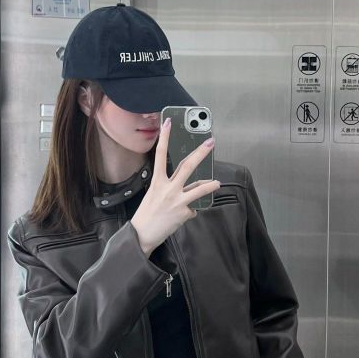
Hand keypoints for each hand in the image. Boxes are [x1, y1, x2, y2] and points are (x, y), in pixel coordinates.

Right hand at [131, 117, 220, 255]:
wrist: (142, 234)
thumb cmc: (147, 213)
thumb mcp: (155, 195)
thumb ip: (173, 187)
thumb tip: (193, 186)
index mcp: (157, 181)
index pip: (160, 155)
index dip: (164, 138)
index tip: (168, 123)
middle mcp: (168, 188)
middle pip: (187, 166)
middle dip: (200, 153)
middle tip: (211, 142)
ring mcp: (177, 200)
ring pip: (199, 189)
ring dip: (210, 186)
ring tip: (217, 183)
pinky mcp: (184, 213)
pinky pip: (193, 209)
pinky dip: (191, 211)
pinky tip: (184, 216)